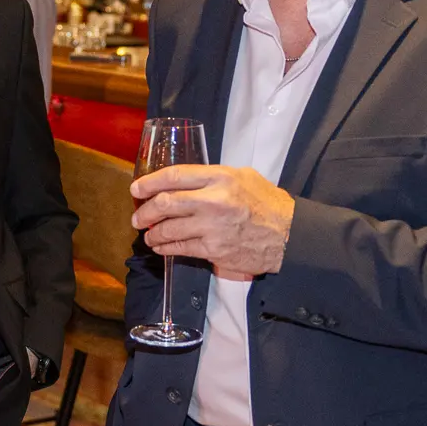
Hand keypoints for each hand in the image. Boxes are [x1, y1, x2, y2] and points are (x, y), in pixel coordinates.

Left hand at [131, 164, 295, 277]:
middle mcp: (213, 200)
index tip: (137, 188)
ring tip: (148, 233)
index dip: (150, 182)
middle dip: (145, 211)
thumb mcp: (243, 177)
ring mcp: (212, 227)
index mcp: (220, 177)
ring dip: (153, 232)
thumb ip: (213, 176)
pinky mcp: (214, 249)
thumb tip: (184, 180)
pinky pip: (181, 248)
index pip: (175, 176)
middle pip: (166, 203)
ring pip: (169, 229)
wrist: (289, 236)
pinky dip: (166, 248)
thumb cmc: (267, 204)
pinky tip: (161, 246)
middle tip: (138, 216)